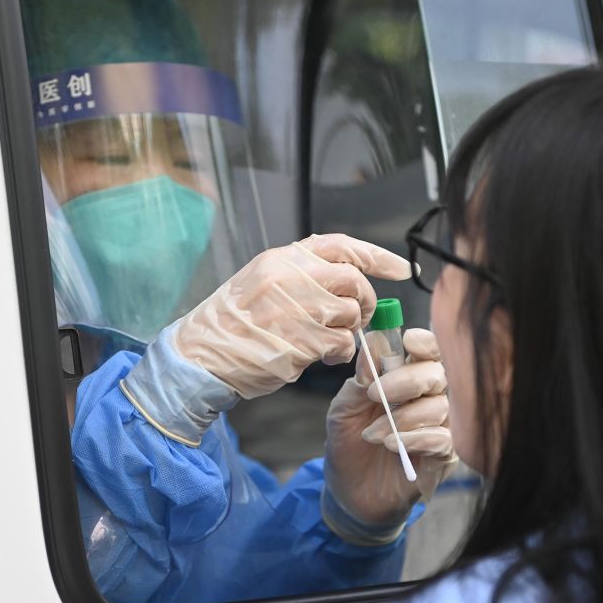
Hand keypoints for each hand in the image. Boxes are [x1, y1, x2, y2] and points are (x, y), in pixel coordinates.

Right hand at [172, 234, 410, 398]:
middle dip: (364, 301)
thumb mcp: (260, 282)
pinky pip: (342, 344)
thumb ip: (299, 276)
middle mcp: (292, 278)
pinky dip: (339, 352)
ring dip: (348, 331)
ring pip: (351, 314)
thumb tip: (344, 282)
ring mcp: (298, 309)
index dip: (377, 256)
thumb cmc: (231, 324)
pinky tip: (320, 356)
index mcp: (282, 259)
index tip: (401, 268)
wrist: (200, 355)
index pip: (341, 246)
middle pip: (354, 281)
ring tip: (327, 341)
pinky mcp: (302, 341)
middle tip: (358, 317)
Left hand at [322, 328, 456, 539]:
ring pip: (439, 407)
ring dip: (403, 418)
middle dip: (406, 380)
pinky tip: (392, 446)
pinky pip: (443, 439)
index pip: (427, 352)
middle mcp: (427, 401)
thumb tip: (374, 344)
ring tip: (373, 435)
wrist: (349, 496)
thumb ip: (359, 380)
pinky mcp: (443, 459)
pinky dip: (416, 439)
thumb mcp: (342, 411)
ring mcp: (438, 429)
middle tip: (376, 395)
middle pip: (437, 374)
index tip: (407, 341)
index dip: (423, 342)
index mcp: (405, 382)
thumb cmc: (348, 447)